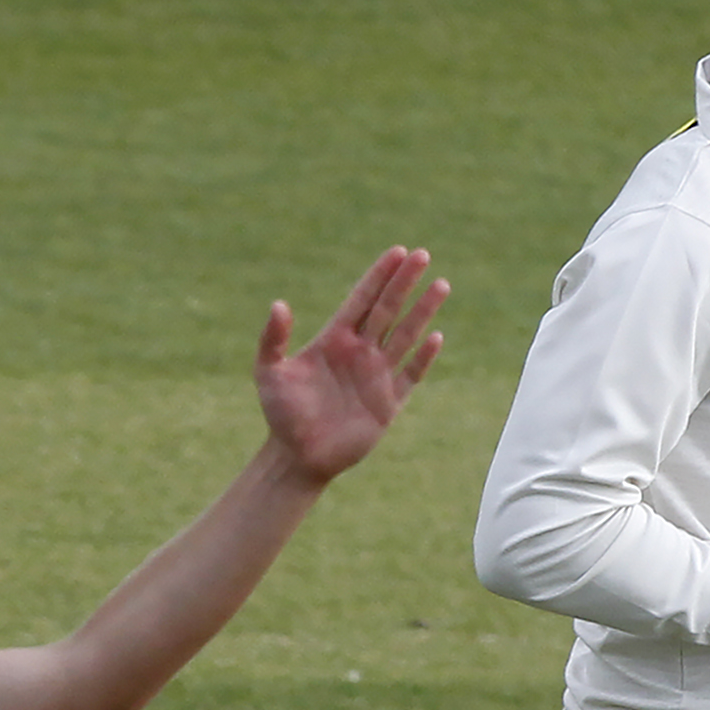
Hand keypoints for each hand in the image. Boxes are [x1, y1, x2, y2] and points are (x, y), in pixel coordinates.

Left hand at [255, 247, 447, 484]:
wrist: (297, 457)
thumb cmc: (281, 415)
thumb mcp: (268, 373)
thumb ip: (272, 339)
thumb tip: (278, 304)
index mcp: (334, 339)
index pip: (361, 299)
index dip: (379, 276)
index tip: (398, 252)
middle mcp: (359, 352)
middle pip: (388, 309)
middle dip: (404, 282)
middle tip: (422, 255)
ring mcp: (376, 376)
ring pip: (405, 336)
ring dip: (422, 311)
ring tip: (441, 284)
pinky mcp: (387, 404)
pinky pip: (410, 376)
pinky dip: (423, 358)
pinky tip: (435, 337)